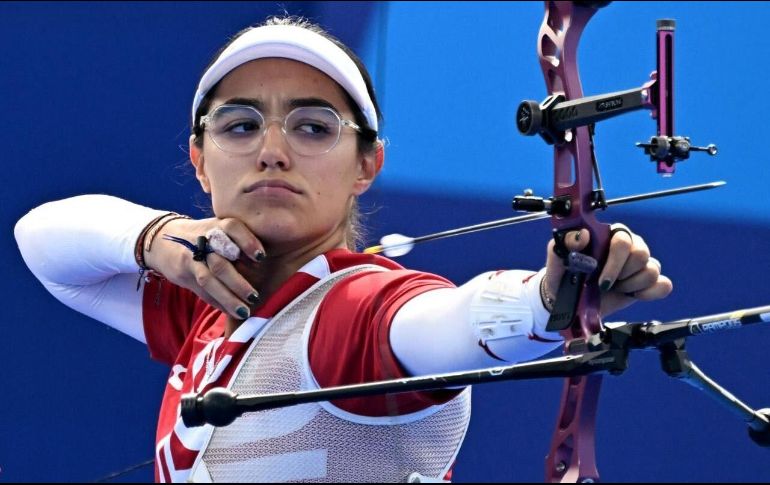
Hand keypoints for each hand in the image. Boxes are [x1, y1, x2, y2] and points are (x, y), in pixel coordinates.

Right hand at [143, 217, 265, 319]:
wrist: (164, 239)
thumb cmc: (205, 234)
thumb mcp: (220, 228)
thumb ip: (239, 240)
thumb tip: (264, 262)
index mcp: (217, 225)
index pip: (232, 228)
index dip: (247, 242)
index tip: (261, 257)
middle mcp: (202, 241)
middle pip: (219, 263)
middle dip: (238, 283)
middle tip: (255, 297)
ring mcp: (191, 259)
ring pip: (208, 281)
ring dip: (227, 298)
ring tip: (244, 311)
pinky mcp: (184, 275)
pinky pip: (202, 292)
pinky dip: (218, 303)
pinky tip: (231, 312)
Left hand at [543, 224, 672, 316]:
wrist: (567, 301)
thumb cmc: (563, 274)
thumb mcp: (558, 256)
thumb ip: (568, 241)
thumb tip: (583, 234)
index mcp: (607, 235)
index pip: (623, 240)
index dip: (615, 261)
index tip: (601, 280)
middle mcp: (627, 245)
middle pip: (642, 254)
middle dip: (622, 274)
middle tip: (605, 284)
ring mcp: (639, 264)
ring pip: (652, 270)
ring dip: (630, 285)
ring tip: (614, 288)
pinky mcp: (647, 283)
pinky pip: (664, 285)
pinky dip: (649, 293)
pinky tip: (631, 294)